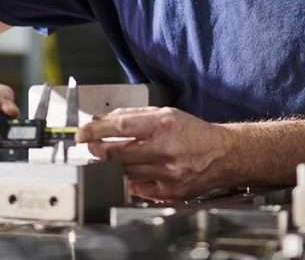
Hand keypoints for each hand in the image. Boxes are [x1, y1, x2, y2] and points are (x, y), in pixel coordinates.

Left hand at [77, 107, 232, 200]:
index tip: (81, 133)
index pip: (119, 126)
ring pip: (124, 171)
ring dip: (113, 165)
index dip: (95, 130)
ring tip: (113, 157)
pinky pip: (137, 188)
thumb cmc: (194, 132)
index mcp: (163, 124)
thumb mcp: (166, 113)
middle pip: (117, 153)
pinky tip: (133, 172)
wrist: (223, 154)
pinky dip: (130, 180)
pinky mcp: (169, 191)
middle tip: (90, 146)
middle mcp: (164, 149)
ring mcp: (166, 173)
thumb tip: (104, 120)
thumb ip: (134, 115)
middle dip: (97, 149)